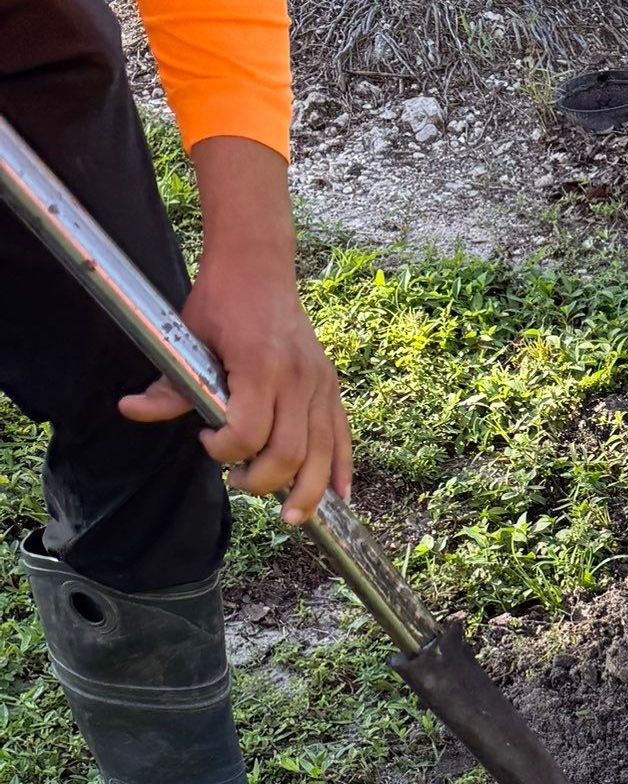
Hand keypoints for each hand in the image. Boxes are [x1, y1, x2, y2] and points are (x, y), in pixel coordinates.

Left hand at [117, 136, 350, 526]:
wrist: (259, 266)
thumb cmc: (221, 301)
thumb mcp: (187, 339)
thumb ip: (169, 386)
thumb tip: (130, 409)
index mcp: (260, 366)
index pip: (248, 433)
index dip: (224, 450)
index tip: (206, 440)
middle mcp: (297, 379)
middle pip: (288, 454)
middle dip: (261, 481)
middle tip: (237, 481)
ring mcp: (319, 384)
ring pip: (322, 455)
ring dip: (306, 493)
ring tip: (289, 517)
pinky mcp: (330, 387)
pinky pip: (342, 438)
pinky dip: (342, 471)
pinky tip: (339, 499)